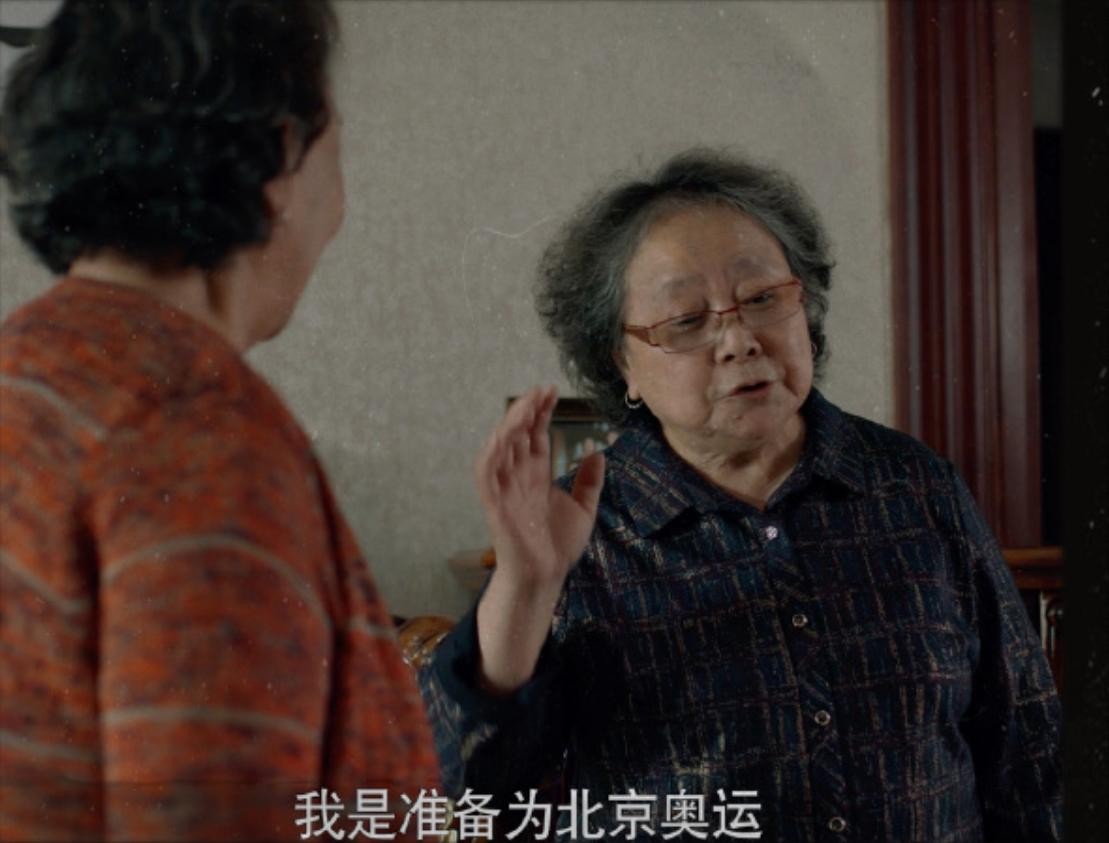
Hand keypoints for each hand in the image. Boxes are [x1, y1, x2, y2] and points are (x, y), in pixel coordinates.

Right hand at [474, 385, 604, 589]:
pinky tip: (502, 435)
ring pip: (500, 447)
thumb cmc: (558, 546)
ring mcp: (505, 489)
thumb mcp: (584, 508)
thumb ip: (589, 481)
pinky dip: (491, 453)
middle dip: (527, 410)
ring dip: (510, 424)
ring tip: (526, 406)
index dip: (541, 413)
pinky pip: (485, 473)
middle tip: (542, 390)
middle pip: (517, 435)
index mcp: (535, 476)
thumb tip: (597, 451)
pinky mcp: (495, 504)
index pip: (534, 436)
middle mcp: (518, 477)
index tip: (552, 392)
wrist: (546, 576)